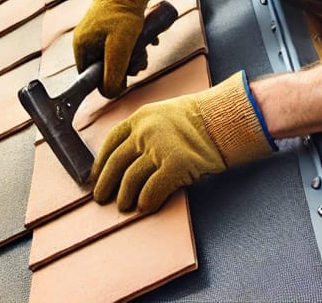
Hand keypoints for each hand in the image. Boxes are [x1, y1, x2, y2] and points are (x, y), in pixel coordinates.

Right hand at [73, 0, 166, 97]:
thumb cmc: (124, 13)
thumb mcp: (120, 48)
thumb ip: (113, 73)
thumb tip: (109, 93)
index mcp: (82, 45)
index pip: (90, 76)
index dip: (108, 80)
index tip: (124, 76)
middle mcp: (87, 38)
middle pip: (105, 66)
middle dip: (125, 67)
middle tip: (140, 61)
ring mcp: (99, 30)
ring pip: (116, 54)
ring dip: (133, 56)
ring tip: (145, 49)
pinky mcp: (111, 23)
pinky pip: (123, 42)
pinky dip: (136, 44)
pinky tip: (148, 40)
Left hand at [92, 72, 275, 212]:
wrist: (226, 119)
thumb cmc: (201, 119)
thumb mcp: (166, 114)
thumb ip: (146, 130)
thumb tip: (130, 158)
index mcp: (141, 117)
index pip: (111, 142)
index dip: (100, 162)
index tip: (95, 175)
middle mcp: (146, 132)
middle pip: (116, 163)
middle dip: (106, 183)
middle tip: (101, 198)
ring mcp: (160, 148)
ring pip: (131, 179)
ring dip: (125, 197)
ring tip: (124, 206)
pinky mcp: (175, 165)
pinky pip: (152, 189)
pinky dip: (146, 201)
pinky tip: (145, 207)